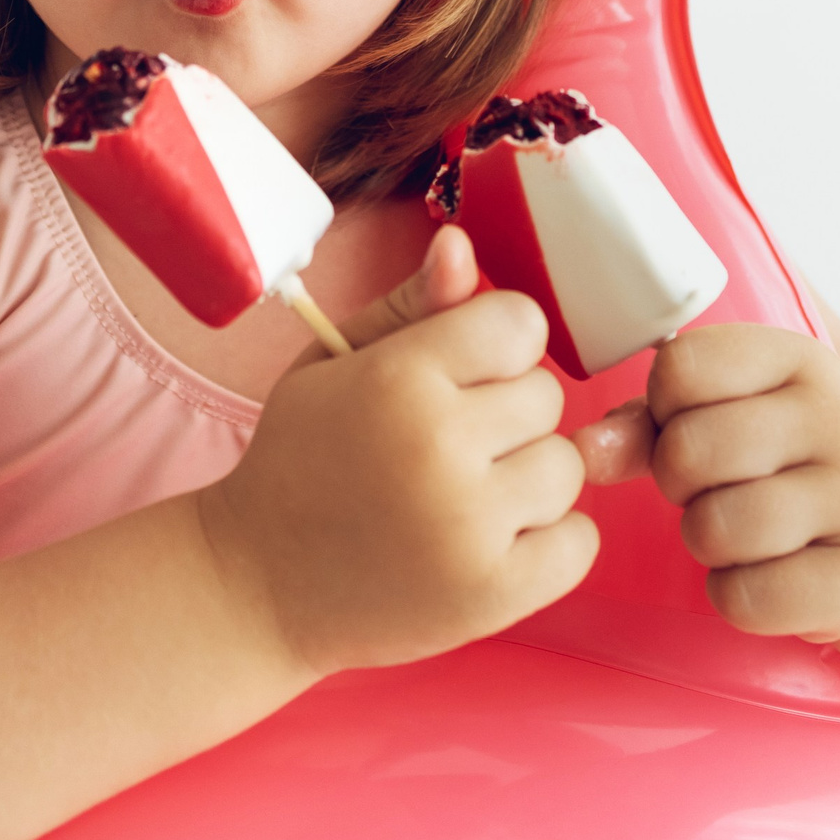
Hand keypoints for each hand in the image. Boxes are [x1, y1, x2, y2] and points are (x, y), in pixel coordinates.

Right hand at [198, 226, 598, 675]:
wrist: (258, 586)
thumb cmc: (300, 460)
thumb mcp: (336, 363)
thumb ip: (409, 303)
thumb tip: (462, 244)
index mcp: (400, 377)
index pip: (521, 324)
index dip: (494, 346)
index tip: (458, 376)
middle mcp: (440, 446)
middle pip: (547, 395)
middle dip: (506, 415)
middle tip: (446, 446)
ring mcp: (470, 527)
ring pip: (567, 468)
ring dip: (528, 479)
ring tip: (464, 496)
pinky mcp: (493, 595)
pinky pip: (582, 542)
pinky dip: (550, 542)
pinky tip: (491, 540)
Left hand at [574, 323, 839, 643]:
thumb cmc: (777, 466)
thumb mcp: (722, 418)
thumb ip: (643, 426)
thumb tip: (584, 451)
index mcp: (800, 357)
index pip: (679, 367)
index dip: (663, 408)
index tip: (696, 424)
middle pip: (688, 450)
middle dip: (678, 481)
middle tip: (715, 487)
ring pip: (713, 527)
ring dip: (706, 540)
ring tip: (742, 529)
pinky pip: (745, 598)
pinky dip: (737, 596)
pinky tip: (770, 575)